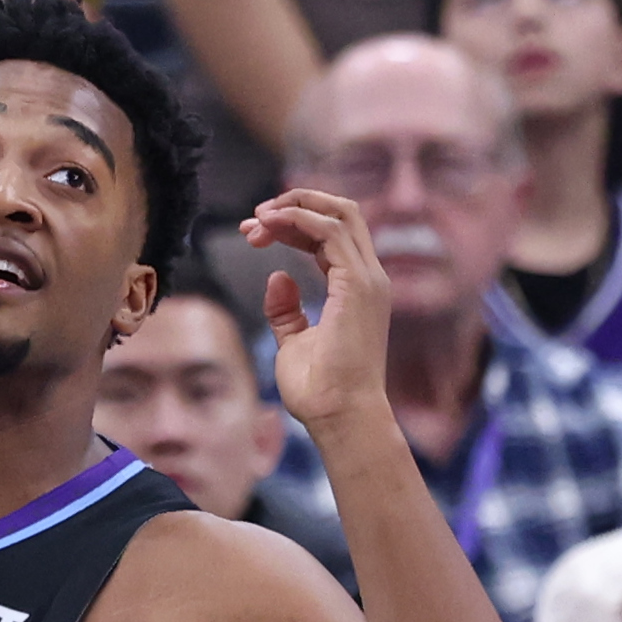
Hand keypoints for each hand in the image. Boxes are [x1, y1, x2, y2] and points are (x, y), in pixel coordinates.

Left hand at [248, 189, 394, 438]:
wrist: (339, 417)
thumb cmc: (320, 390)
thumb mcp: (294, 341)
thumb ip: (286, 311)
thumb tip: (276, 277)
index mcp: (358, 287)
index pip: (331, 234)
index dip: (292, 224)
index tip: (253, 232)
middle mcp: (369, 277)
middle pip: (341, 212)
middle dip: (295, 203)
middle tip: (254, 218)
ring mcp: (367, 279)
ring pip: (339, 213)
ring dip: (292, 208)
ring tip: (256, 220)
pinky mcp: (358, 285)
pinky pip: (330, 231)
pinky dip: (298, 219)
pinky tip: (270, 224)